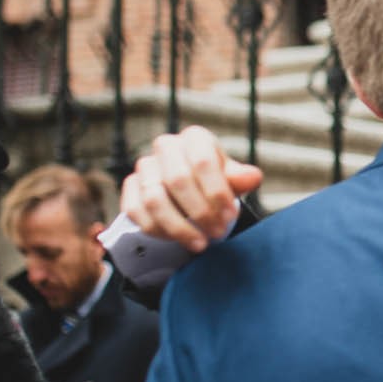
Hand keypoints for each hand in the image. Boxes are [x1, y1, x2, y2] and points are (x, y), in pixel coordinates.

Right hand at [120, 126, 263, 252]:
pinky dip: (158, 230)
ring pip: (154, 199)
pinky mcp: (130, 187)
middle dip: (200, 212)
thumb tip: (251, 177)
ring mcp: (145, 166)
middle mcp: (166, 146)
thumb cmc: (215, 180)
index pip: (202, 161)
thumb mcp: (233, 178)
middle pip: (177, 180)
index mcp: (194, 138)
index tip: (230, 216)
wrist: (192, 188)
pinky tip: (177, 239)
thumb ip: (241, 178)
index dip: (217, 192)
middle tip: (217, 232)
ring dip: (179, 227)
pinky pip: (135, 211)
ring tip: (200, 243)